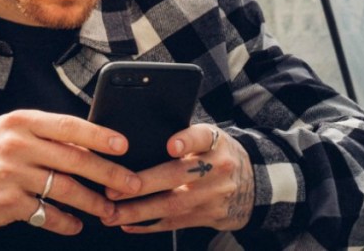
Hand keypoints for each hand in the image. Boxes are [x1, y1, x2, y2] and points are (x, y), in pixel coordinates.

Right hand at [0, 110, 142, 234]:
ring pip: (64, 190)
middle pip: (73, 160)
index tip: (123, 145)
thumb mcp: (19, 130)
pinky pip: (46, 214)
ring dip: (92, 202)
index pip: (68, 126)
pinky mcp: (8, 203)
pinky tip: (77, 224)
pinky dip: (66, 222)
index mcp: (23, 122)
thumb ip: (51, 133)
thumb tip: (97, 142)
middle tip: (131, 184)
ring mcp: (12, 175)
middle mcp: (17, 146)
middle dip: (108, 173)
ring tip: (110, 209)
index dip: (98, 136)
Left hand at [101, 124, 254, 232]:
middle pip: (178, 176)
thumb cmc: (217, 155)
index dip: (186, 141)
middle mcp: (217, 169)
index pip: (202, 137)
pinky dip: (148, 225)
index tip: (171, 146)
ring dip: (137, 211)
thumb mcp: (210, 139)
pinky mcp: (208, 217)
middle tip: (112, 189)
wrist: (253, 183)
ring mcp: (213, 196)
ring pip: (172, 205)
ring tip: (110, 213)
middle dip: (142, 184)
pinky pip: (174, 223)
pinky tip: (127, 224)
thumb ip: (184, 137)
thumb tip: (134, 141)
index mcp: (215, 143)